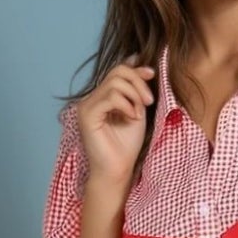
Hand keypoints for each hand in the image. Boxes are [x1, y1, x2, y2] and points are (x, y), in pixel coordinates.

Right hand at [76, 57, 156, 191]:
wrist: (118, 171)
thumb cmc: (127, 147)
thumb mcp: (137, 112)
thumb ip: (137, 91)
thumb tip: (144, 66)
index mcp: (102, 97)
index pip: (117, 70)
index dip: (135, 68)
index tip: (151, 73)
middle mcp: (92, 98)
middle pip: (117, 72)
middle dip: (138, 83)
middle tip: (149, 102)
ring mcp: (87, 105)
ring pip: (115, 82)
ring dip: (134, 95)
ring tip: (138, 114)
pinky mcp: (88, 114)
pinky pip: (111, 96)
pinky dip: (126, 104)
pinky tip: (132, 117)